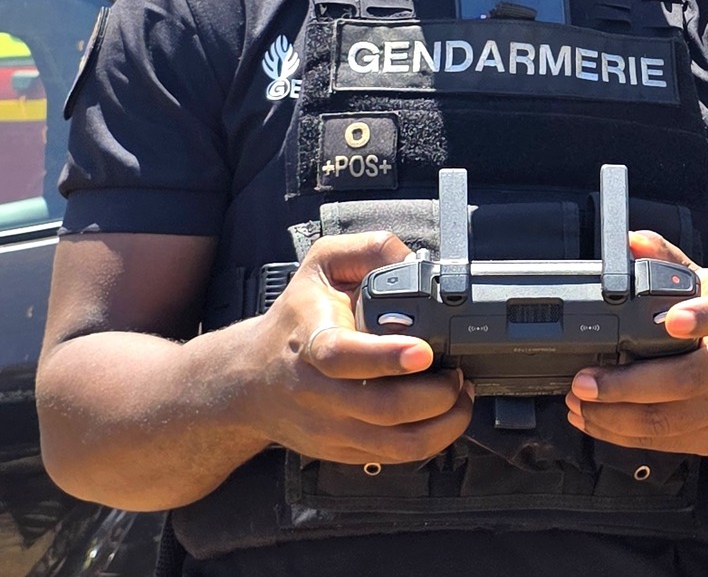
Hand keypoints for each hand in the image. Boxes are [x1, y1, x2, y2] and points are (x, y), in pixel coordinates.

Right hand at [230, 232, 471, 464]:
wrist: (249, 381)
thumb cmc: (294, 320)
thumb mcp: (322, 266)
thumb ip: (368, 251)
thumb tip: (412, 261)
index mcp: (311, 341)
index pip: (344, 356)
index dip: (387, 357)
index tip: (424, 351)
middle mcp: (319, 392)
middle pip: (385, 408)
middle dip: (437, 394)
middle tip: (457, 371)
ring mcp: (331, 427)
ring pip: (399, 443)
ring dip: (444, 422)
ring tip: (459, 394)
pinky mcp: (342, 450)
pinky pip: (397, 457)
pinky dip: (432, 440)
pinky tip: (444, 415)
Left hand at [565, 231, 707, 455]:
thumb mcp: (699, 281)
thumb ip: (666, 261)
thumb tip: (633, 242)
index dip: (705, 316)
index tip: (671, 319)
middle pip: (691, 378)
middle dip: (630, 384)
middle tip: (585, 381)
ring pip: (673, 419)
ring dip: (617, 416)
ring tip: (579, 402)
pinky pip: (668, 442)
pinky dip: (624, 434)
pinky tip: (595, 421)